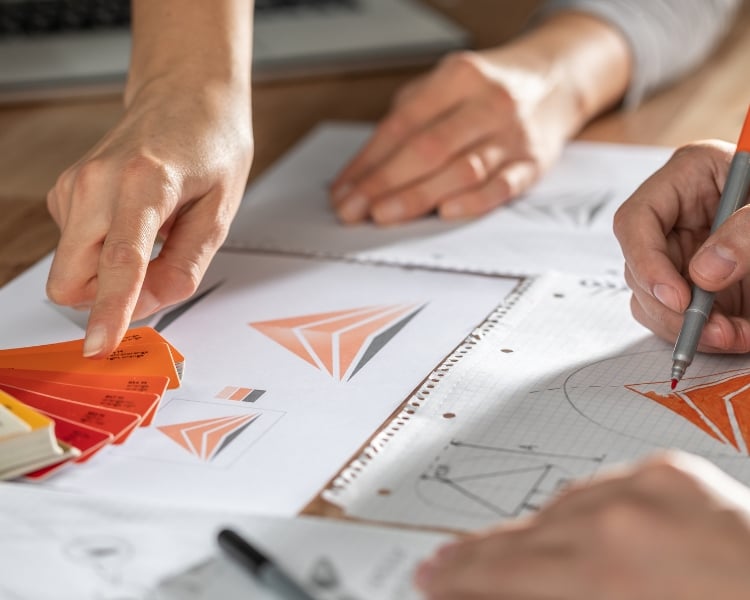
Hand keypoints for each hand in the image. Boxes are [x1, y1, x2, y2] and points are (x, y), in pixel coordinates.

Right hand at [46, 76, 251, 356]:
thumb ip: (184, 266)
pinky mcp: (66, 190)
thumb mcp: (220, 212)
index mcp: (145, 183)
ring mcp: (74, 183)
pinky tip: (134, 221)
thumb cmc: (210, 147)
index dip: (109, 310)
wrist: (184, 95)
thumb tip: (146, 307)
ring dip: (106, 274)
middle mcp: (96, 181)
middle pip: (71, 277)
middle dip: (104, 298)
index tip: (99, 345)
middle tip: (157, 272)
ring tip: (153, 234)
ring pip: (69, 268)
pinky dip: (102, 251)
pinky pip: (75, 248)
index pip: (120, 261)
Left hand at [329, 12, 630, 225]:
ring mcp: (513, 135)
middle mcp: (488, 103)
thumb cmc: (487, 89)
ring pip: (461, 170)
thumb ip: (408, 118)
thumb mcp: (445, 84)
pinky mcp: (533, 163)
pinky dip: (473, 202)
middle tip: (354, 209)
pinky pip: (502, 187)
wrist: (554, 81)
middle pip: (427, 148)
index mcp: (459, 77)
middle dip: (383, 183)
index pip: (402, 124)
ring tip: (383, 216)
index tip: (344, 189)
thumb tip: (363, 169)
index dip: (368, 161)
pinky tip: (445, 213)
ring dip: (417, 197)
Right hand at [415, 451, 749, 599]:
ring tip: (508, 552)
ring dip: (533, 533)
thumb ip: (548, 597)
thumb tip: (503, 593)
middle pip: (522, 534)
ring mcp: (643, 485)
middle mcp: (617, 519)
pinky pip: (599, 487)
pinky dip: (582, 510)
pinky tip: (572, 528)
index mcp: (605, 574)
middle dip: (479, 553)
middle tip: (445, 562)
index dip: (460, 575)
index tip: (433, 576)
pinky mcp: (667, 469)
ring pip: (557, 507)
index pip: (505, 569)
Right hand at [613, 140, 749, 352]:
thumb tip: (703, 275)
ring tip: (732, 336)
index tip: (678, 297)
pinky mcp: (700, 282)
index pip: (636, 220)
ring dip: (687, 327)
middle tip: (711, 330)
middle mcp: (678, 216)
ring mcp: (686, 250)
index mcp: (689, 176)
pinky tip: (736, 334)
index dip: (646, 262)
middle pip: (640, 266)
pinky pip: (681, 314)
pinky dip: (705, 333)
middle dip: (673, 307)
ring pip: (654, 298)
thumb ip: (745, 235)